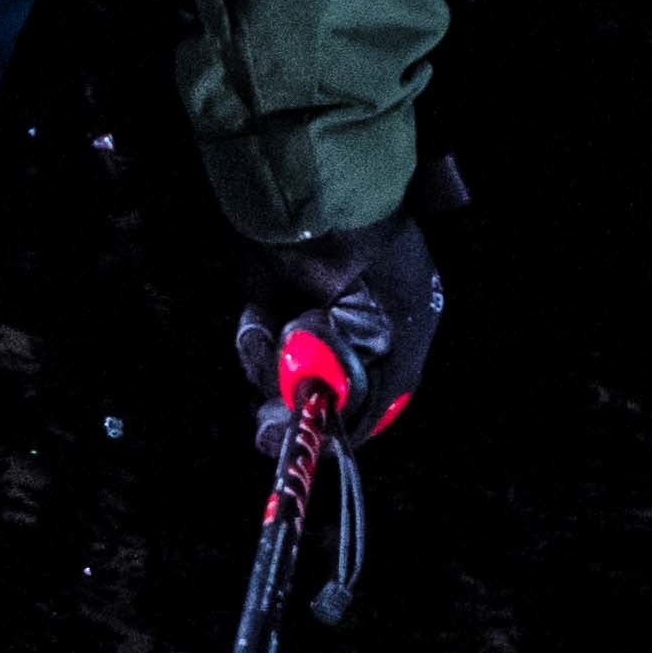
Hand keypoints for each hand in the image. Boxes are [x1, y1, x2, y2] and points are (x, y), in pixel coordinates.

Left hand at [232, 167, 452, 434]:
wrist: (321, 210)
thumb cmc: (375, 269)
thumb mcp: (397, 339)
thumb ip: (371, 399)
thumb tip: (342, 442)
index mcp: (396, 339)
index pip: (368, 401)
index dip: (340, 424)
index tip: (316, 442)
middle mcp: (352, 333)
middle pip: (318, 393)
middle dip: (293, 406)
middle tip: (270, 424)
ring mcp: (308, 319)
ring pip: (281, 373)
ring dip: (274, 364)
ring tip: (284, 330)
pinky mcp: (270, 304)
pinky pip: (256, 343)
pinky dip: (255, 337)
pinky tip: (264, 316)